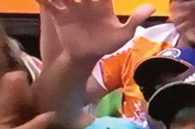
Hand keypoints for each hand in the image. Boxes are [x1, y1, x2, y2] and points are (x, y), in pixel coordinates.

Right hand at [39, 0, 153, 61]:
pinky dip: (44, 0)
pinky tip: (42, 0)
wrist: (87, 57)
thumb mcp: (123, 34)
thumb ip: (135, 20)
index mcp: (103, 3)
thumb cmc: (107, 44)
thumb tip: (152, 7)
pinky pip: (50, 5)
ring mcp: (72, 7)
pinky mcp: (59, 15)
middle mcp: (86, 1)